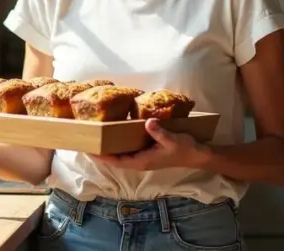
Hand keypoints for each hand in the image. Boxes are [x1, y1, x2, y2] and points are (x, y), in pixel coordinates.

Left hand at [92, 119, 209, 170]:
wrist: (197, 155)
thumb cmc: (184, 149)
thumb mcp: (171, 140)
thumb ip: (159, 132)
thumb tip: (147, 122)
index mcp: (141, 161)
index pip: (115, 161)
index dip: (100, 156)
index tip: (87, 149)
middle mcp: (139, 161)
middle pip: (114, 158)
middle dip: (100, 151)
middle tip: (86, 139)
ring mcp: (142, 157)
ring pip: (120, 153)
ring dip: (108, 147)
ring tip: (94, 136)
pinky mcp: (146, 151)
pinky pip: (128, 148)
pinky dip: (119, 142)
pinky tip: (114, 132)